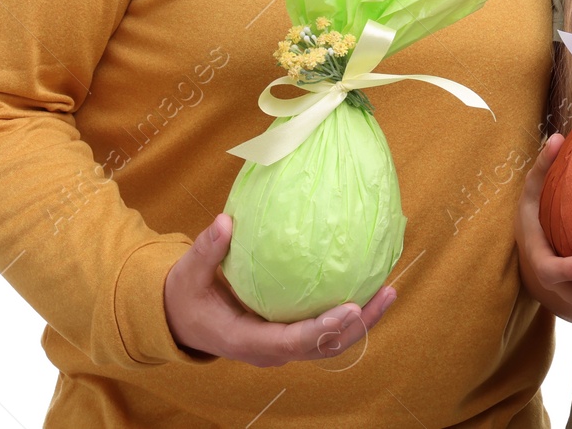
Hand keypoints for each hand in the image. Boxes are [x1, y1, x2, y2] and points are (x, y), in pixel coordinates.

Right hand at [163, 213, 396, 365]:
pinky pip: (323, 328)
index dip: (323, 328)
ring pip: (328, 342)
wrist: (181, 320)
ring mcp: (281, 344)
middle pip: (322, 346)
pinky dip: (348, 313)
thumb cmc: (186, 296)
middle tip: (386, 293)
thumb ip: (207, 250)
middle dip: (357, 326)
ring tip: (390, 290)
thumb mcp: (189, 273)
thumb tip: (225, 221)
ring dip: (361, 321)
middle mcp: (270, 349)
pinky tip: (368, 285)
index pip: (291, 342)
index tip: (351, 308)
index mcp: (246, 340)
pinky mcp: (288, 333)